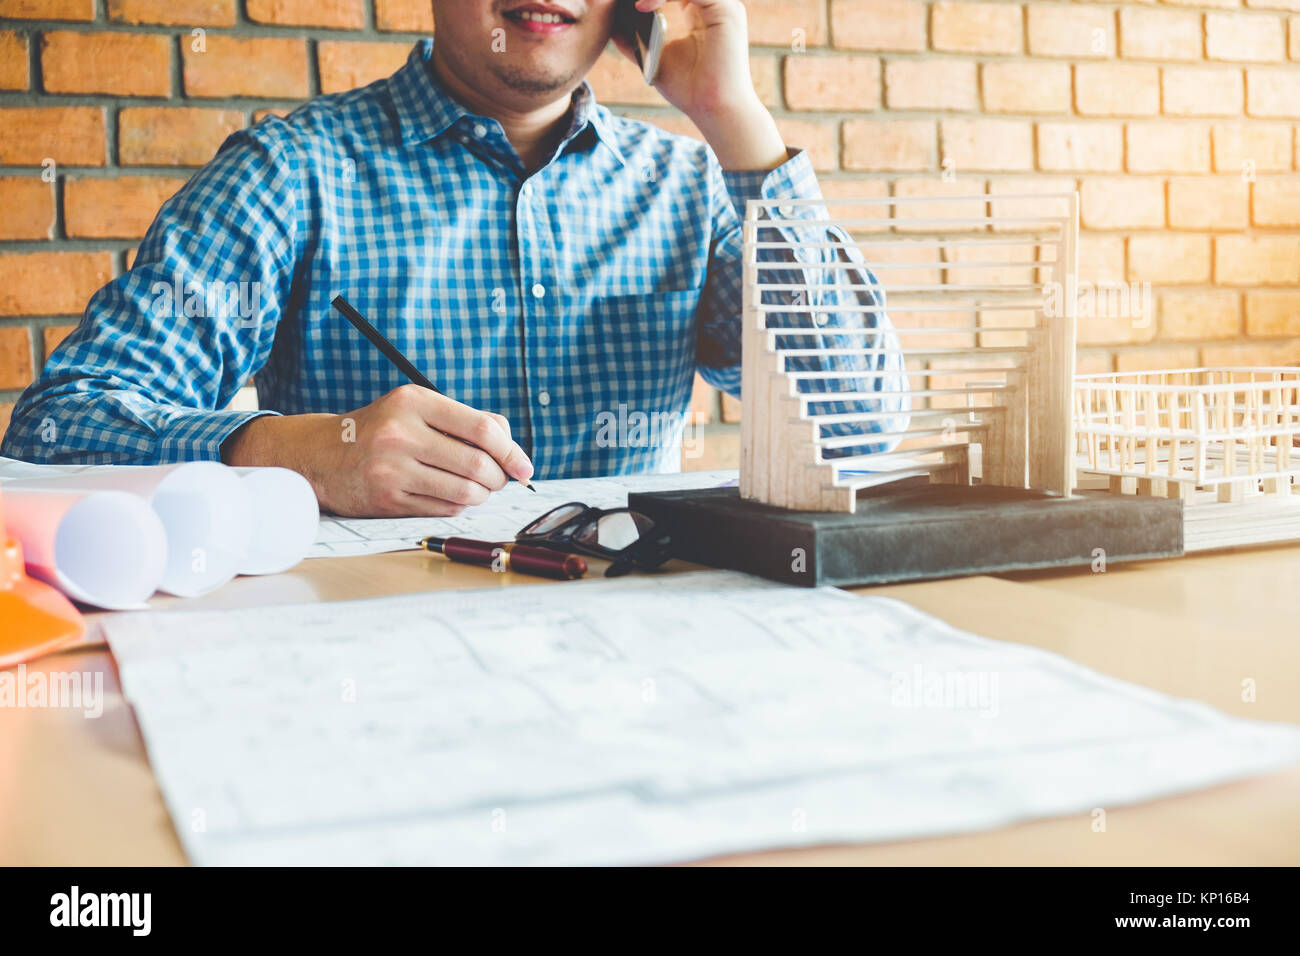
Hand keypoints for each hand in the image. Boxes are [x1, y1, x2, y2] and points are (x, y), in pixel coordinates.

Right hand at [222, 384, 534, 516]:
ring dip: (482, 495)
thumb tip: (511, 443)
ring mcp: (393, 468)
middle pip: (478, 464)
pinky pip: (445, 509)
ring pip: (465, 492)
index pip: (482, 427)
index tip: (524, 466)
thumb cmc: (381, 431)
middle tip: (502, 480)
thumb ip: (465, 419)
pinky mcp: (388, 498)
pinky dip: (460, 506)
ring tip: (479, 489)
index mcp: (413, 402)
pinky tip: (453, 497)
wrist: (321, 456)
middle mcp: (401, 433)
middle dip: (500, 478)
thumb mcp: (416, 409)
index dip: (511, 451)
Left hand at [615, 0, 752, 119]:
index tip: (624, 1)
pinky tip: (642, 7)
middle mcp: (714, 4)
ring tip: (632, 2)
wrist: (713, 110)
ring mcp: (723, 4)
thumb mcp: (654, 57)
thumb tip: (611, 23)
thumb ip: (635, 38)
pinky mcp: (726, 10)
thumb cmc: (689, 90)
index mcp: (701, 11)